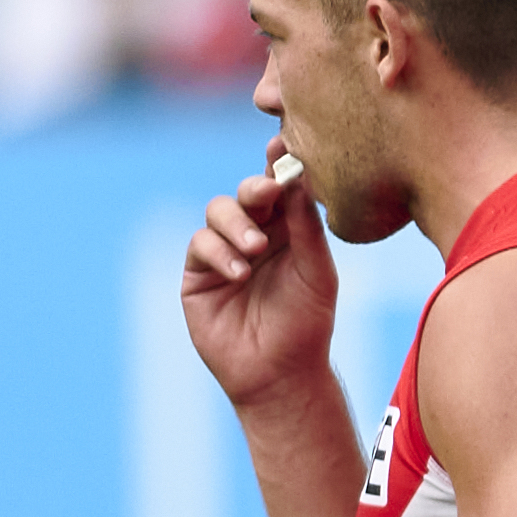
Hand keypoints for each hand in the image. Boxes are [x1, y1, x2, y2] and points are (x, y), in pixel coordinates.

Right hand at [178, 163, 338, 408]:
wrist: (280, 372)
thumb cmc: (307, 323)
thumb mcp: (317, 273)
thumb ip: (306, 228)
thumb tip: (298, 178)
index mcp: (290, 228)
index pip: (282, 186)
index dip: (279, 163)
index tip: (283, 144)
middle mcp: (256, 232)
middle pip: (248, 191)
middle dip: (256, 187)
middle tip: (269, 190)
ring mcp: (224, 250)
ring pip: (218, 211)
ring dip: (236, 224)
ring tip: (256, 248)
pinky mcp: (198, 272)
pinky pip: (200, 245)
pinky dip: (219, 253)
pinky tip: (239, 273)